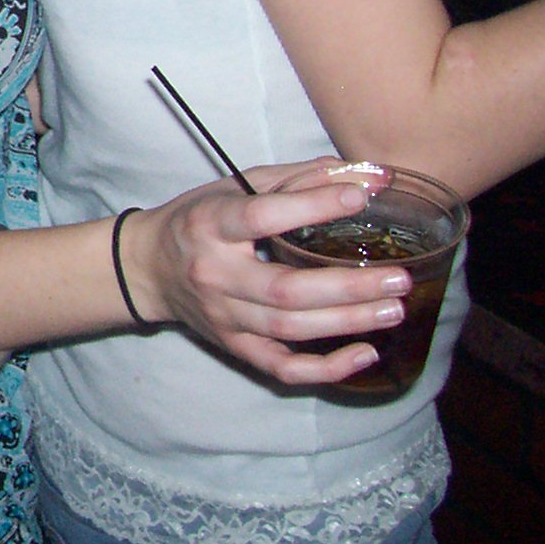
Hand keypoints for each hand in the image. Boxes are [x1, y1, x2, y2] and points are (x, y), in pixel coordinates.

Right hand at [130, 158, 409, 385]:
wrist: (146, 268)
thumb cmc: (198, 219)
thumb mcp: (234, 186)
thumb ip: (298, 179)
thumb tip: (364, 174)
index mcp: (210, 224)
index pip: (262, 216)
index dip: (312, 206)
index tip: (360, 198)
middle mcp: (214, 274)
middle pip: (285, 288)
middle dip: (348, 286)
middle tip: (398, 278)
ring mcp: (223, 316)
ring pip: (290, 328)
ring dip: (348, 321)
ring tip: (393, 309)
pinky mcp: (233, 346)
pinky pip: (282, 367)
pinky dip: (326, 369)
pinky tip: (365, 354)